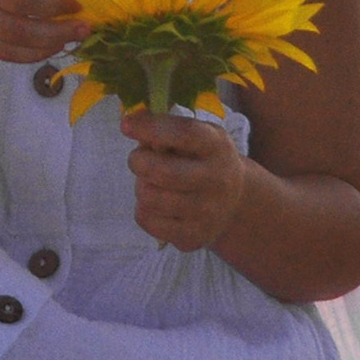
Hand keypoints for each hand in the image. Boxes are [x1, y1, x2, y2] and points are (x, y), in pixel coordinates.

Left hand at [125, 109, 249, 251]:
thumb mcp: (197, 137)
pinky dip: (143, 209)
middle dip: (138, 161)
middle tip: (138, 159)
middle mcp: (218, 180)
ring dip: (141, 186)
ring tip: (152, 182)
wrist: (234, 202)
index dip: (151, 128)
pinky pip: (147, 220)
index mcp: (218, 146)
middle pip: (162, 172)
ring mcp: (208, 212)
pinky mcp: (194, 236)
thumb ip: (167, 130)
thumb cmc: (203, 160)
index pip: (185, 133)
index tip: (125, 125)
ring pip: (150, 197)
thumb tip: (132, 123)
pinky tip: (157, 204)